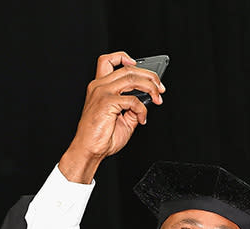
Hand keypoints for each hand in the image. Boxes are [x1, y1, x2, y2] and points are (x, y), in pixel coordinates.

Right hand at [58, 50, 165, 182]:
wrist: (89, 151)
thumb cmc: (101, 138)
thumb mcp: (123, 120)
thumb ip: (133, 108)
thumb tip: (148, 100)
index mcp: (100, 87)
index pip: (108, 61)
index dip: (123, 57)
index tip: (137, 64)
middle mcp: (99, 86)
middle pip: (128, 69)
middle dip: (149, 76)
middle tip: (160, 87)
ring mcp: (102, 92)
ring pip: (132, 78)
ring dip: (150, 87)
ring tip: (158, 97)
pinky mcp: (107, 102)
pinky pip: (133, 100)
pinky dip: (142, 110)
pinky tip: (142, 119)